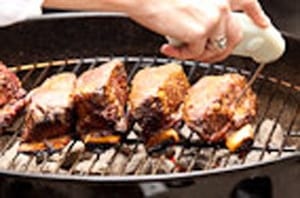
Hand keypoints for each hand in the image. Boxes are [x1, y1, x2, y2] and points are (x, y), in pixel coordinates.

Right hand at [126, 0, 269, 62]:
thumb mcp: (191, 3)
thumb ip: (205, 13)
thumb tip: (206, 34)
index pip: (248, 3)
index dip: (256, 15)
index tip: (262, 23)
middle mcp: (221, 5)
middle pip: (233, 36)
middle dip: (220, 51)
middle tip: (204, 55)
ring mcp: (213, 19)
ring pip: (215, 49)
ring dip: (197, 54)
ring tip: (180, 48)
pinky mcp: (200, 32)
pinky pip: (196, 54)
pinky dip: (182, 54)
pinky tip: (169, 47)